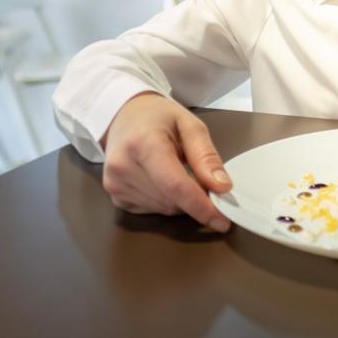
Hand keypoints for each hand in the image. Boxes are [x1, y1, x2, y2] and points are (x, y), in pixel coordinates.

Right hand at [100, 92, 231, 231]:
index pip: (175, 185)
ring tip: (177, 171)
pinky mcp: (115, 196)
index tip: (222, 221)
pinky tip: (161, 179)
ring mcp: (115, 184)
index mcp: (143, 143)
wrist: (123, 116)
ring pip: (164, 209)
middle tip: (202, 177)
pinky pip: (152, 210)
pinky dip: (165, 201)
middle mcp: (123, 166)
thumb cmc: (159, 117)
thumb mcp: (189, 125)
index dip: (200, 207)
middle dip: (194, 197)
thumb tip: (222, 188)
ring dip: (180, 200)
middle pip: (172, 201)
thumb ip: (206, 156)